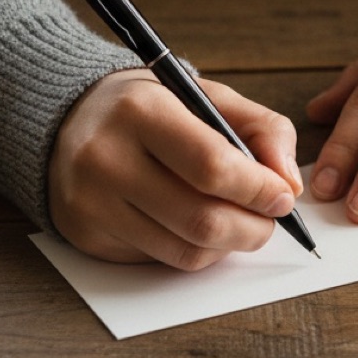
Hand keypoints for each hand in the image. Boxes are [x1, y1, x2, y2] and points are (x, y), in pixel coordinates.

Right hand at [49, 70, 302, 269]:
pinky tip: (195, 226)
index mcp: (140, 111)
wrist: (68, 121)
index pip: (212, 167)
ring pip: (186, 252)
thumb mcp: (206, 97)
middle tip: (268, 219)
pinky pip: (161, 260)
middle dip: (253, 228)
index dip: (258, 189)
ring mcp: (92, 203)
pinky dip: (194, 251)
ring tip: (237, 222)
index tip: (282, 196)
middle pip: (202, 221)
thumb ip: (261, 129)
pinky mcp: (88, 235)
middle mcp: (106, 158)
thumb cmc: (151, 109)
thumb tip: (289, 184)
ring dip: (229, 246)